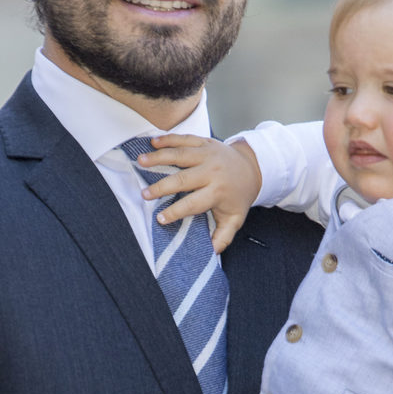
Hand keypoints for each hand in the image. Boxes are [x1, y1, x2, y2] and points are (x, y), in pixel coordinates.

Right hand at [136, 135, 261, 251]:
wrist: (252, 168)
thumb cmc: (238, 196)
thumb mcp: (234, 219)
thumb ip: (222, 237)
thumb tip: (210, 254)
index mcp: (218, 192)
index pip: (193, 203)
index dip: (176, 212)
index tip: (160, 218)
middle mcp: (212, 172)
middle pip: (183, 179)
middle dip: (162, 187)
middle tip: (145, 194)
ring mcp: (208, 154)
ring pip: (180, 155)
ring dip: (159, 157)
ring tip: (141, 161)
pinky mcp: (205, 142)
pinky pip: (185, 139)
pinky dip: (168, 139)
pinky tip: (153, 142)